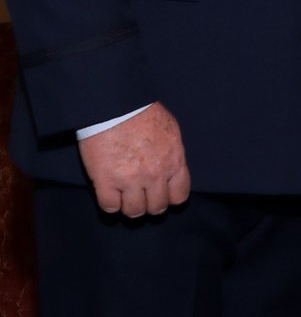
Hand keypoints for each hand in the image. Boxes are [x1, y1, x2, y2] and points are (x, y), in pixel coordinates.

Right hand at [78, 102, 190, 217]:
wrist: (115, 105)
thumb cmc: (143, 112)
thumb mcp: (170, 130)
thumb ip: (173, 153)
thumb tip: (172, 168)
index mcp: (174, 161)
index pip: (179, 195)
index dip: (170, 198)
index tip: (162, 194)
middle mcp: (155, 174)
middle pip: (157, 208)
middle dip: (150, 204)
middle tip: (142, 196)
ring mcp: (130, 180)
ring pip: (134, 211)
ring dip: (130, 206)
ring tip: (125, 196)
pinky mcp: (105, 181)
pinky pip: (110, 207)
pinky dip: (110, 204)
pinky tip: (110, 193)